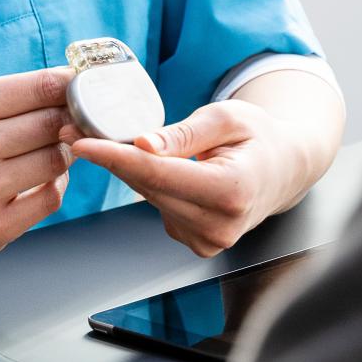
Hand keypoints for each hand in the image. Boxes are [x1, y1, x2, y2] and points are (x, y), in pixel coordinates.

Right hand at [0, 67, 76, 256]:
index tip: (83, 90)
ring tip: (50, 150)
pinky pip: (51, 196)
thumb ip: (23, 94)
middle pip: (55, 124)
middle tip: (73, 123)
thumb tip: (81, 84)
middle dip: (71, 121)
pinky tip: (40, 180)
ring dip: (64, 154)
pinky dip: (55, 184)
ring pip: (57, 160)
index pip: (43, 87)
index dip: (72, 88)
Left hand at [64, 100, 313, 257]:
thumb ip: (183, 134)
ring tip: (117, 144)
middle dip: (111, 158)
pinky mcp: (198, 243)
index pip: (157, 175)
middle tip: (78, 131)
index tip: (81, 144)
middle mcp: (220, 225)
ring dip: (129, 171)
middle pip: (148, 188)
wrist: (284, 168)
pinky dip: (152, 186)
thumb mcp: (226, 118)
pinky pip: (160, 208)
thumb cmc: (259, 137)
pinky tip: (162, 168)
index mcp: (231, 191)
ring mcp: (209, 240)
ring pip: (150, 198)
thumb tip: (141, 145)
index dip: (114, 158)